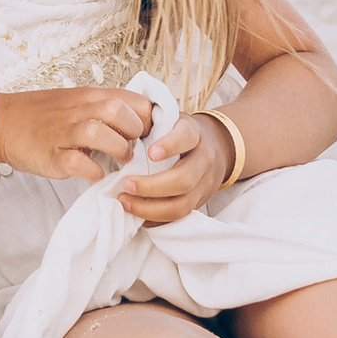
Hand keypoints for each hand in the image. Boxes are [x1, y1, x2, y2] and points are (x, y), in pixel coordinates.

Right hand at [0, 86, 155, 181]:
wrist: (2, 122)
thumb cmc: (44, 115)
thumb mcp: (77, 102)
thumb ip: (104, 109)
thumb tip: (139, 125)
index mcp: (89, 96)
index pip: (134, 99)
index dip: (147, 119)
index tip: (147, 134)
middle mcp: (79, 110)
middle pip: (119, 111)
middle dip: (135, 132)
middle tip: (134, 147)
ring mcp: (64, 132)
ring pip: (101, 133)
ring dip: (118, 150)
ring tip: (120, 161)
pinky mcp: (52, 156)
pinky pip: (79, 164)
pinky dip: (93, 172)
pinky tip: (95, 174)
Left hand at [116, 111, 233, 224]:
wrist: (217, 146)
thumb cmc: (181, 131)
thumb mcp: (169, 119)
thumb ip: (149, 122)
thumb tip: (119, 130)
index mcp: (194, 133)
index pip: (185, 138)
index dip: (169, 146)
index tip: (150, 153)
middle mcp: (203, 160)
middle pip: (183, 179)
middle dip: (151, 186)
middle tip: (125, 184)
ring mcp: (204, 184)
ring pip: (182, 204)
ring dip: (150, 208)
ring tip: (125, 201)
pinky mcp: (199, 203)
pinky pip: (178, 217)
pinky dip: (155, 218)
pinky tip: (136, 213)